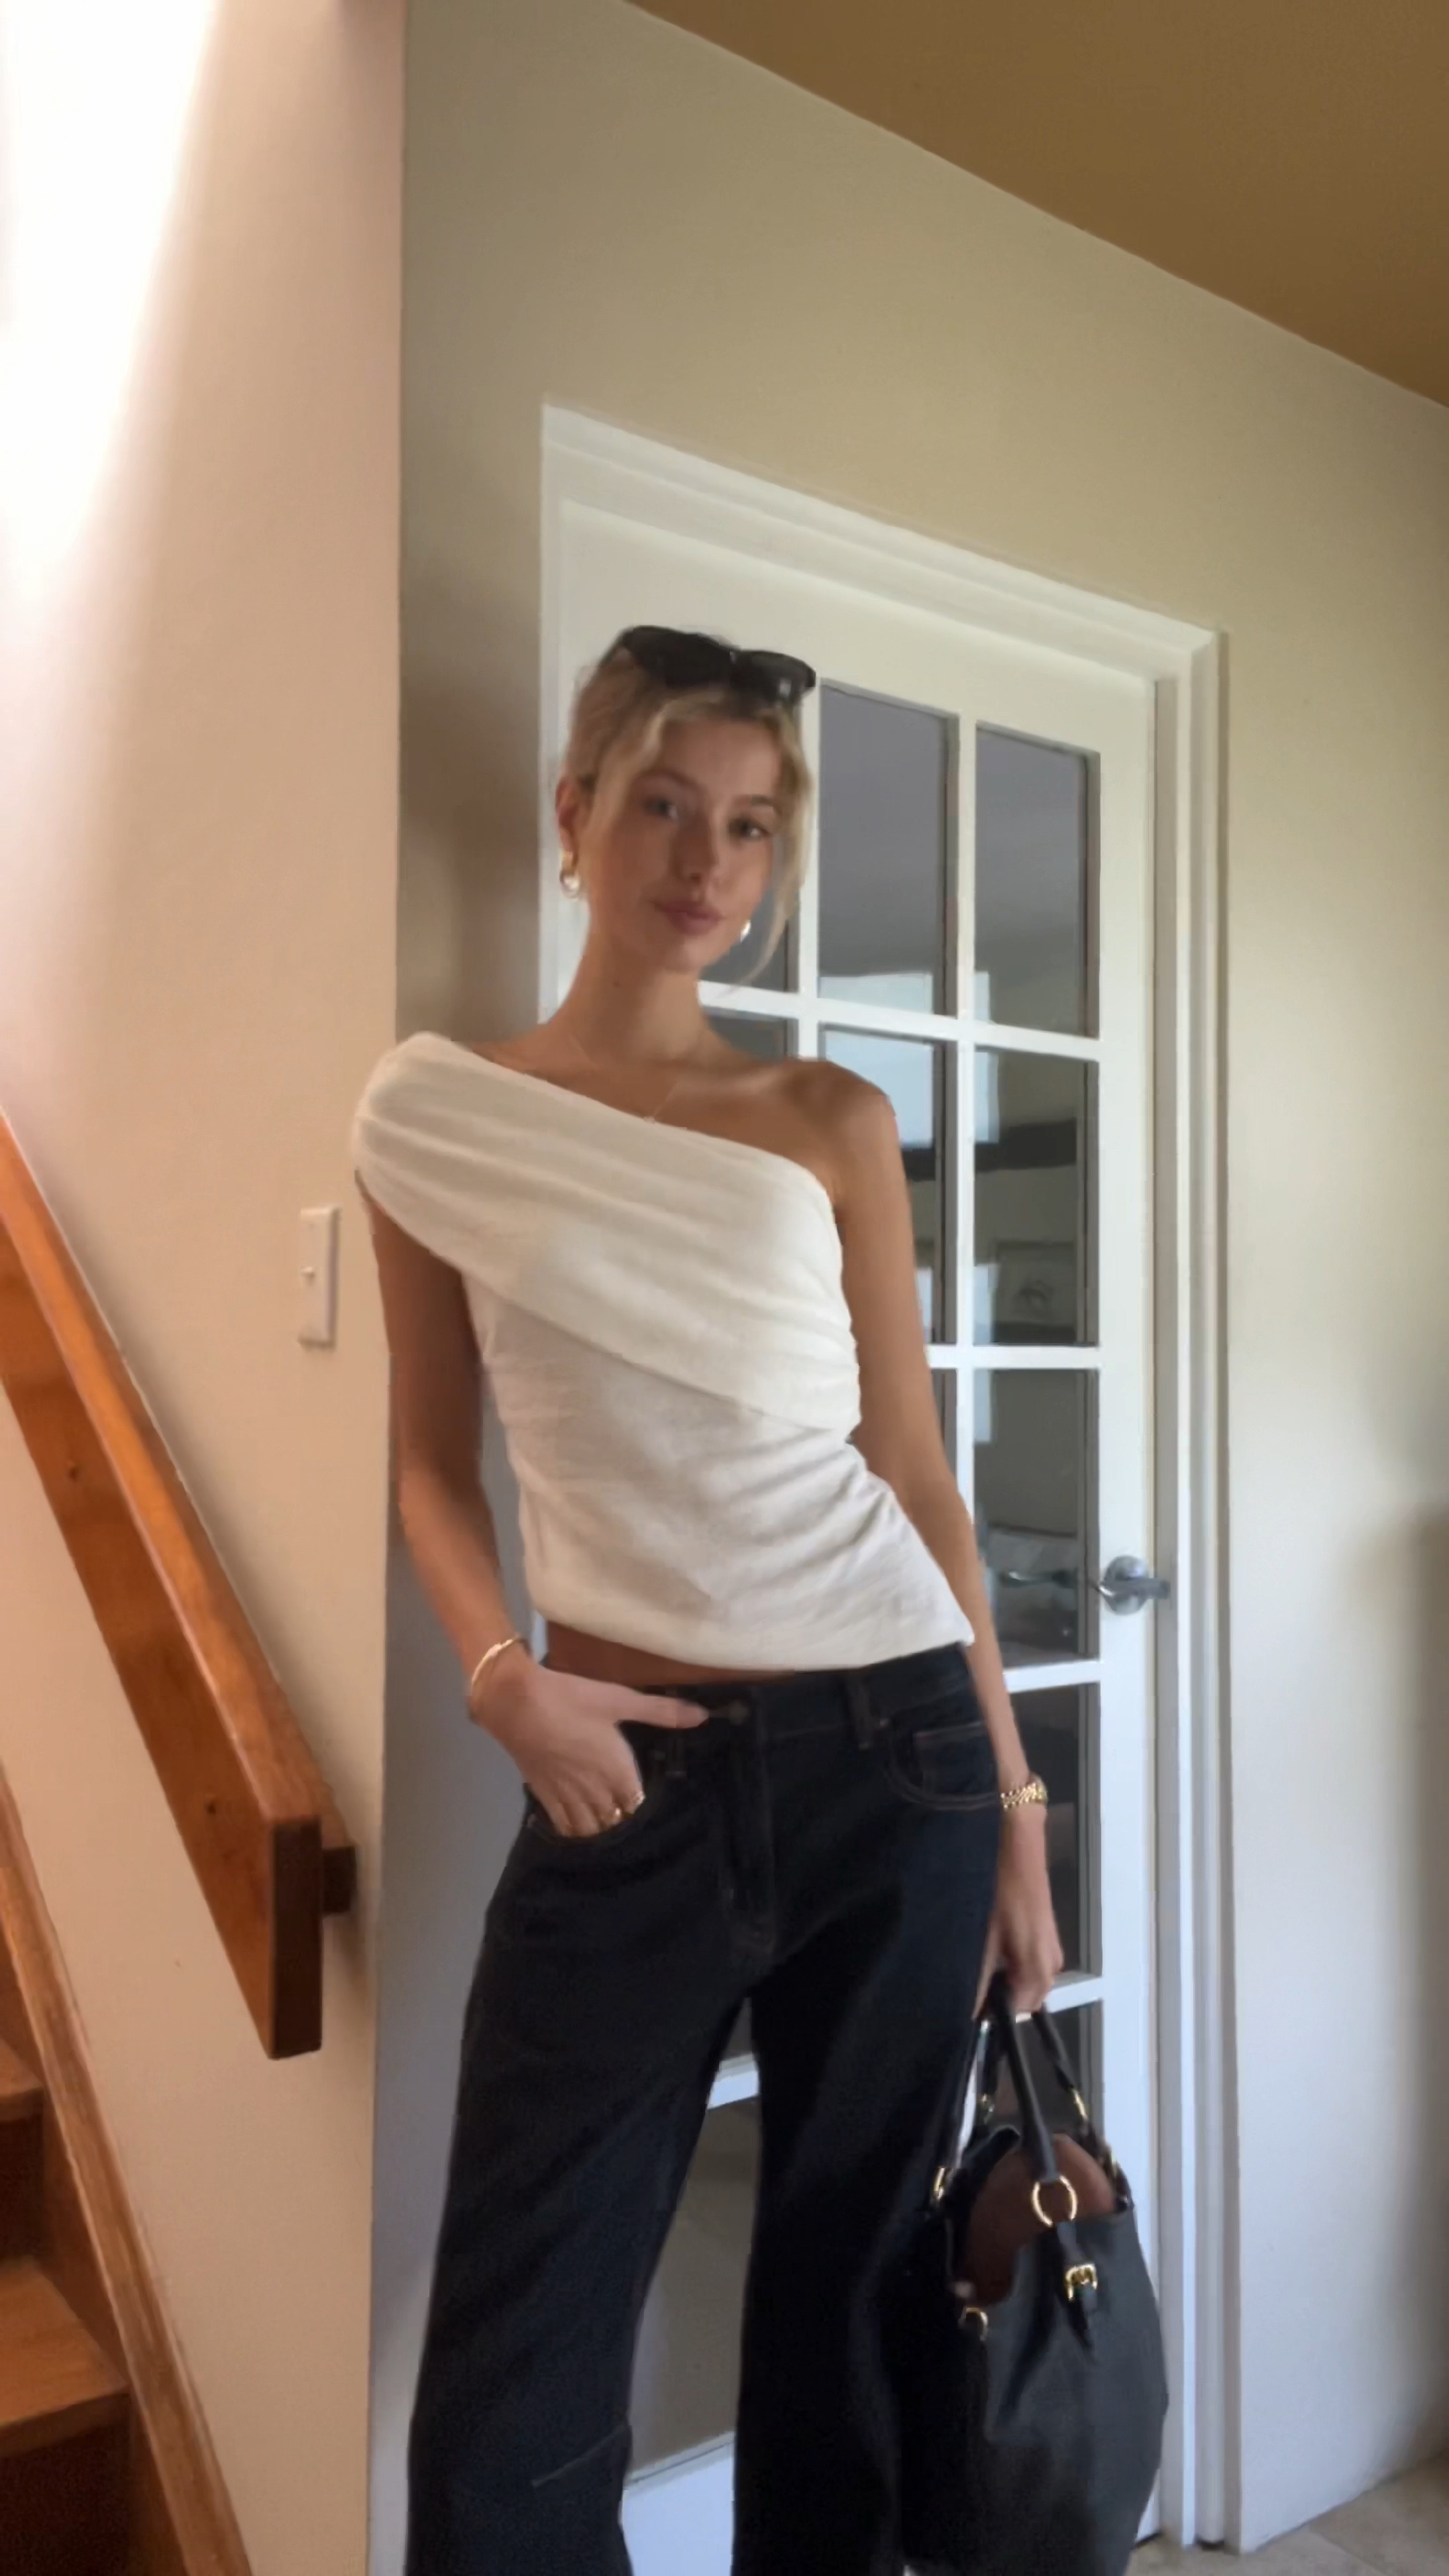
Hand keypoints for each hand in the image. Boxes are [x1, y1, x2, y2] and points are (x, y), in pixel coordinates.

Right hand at [472, 1656, 707, 1837]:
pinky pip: (565, 1827)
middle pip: (616, 1821)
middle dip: (625, 1821)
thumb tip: (703, 1715)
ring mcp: (568, 1797)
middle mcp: (595, 1791)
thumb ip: (660, 1710)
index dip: (645, 1806)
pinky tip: (581, 1830)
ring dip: (603, 1830)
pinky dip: (576, 1833)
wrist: (516, 1702)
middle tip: (633, 1817)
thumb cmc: (571, 1698)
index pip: (639, 1803)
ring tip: (610, 1826)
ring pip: (591, 1829)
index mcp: (617, 1770)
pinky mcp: (543, 1796)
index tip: (655, 1803)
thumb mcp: (619, 1699)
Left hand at [975, 1810, 1064, 2016]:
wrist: (1015, 1837)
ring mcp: (1049, 1947)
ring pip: (1021, 1980)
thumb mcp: (980, 1936)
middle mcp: (1051, 1965)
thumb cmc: (997, 1886)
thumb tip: (968, 2016)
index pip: (1014, 2015)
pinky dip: (1004, 1961)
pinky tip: (984, 1943)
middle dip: (993, 1995)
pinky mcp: (1043, 1932)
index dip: (987, 2013)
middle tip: (962, 1975)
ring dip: (997, 1977)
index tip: (959, 2002)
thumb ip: (977, 1980)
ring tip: (969, 1956)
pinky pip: (1024, 1962)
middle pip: (1021, 1999)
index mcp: (1039, 1971)